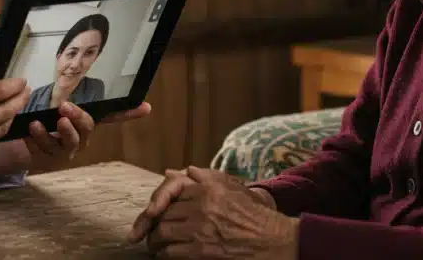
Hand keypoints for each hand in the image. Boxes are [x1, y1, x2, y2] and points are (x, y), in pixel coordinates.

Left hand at [21, 101, 152, 172]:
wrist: (24, 145)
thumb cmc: (45, 123)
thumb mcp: (56, 109)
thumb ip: (66, 98)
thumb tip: (69, 74)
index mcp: (85, 123)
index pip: (112, 117)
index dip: (130, 113)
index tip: (146, 107)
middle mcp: (81, 137)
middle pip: (88, 128)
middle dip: (80, 118)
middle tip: (66, 107)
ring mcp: (67, 149)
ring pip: (71, 141)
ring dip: (64, 130)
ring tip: (53, 120)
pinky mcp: (51, 157)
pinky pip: (47, 147)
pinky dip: (40, 136)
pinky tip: (34, 126)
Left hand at [130, 166, 296, 258]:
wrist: (273, 241)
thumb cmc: (254, 215)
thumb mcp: (233, 187)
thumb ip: (205, 177)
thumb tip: (177, 171)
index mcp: (207, 187)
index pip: (170, 192)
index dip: (158, 204)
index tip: (152, 213)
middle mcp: (201, 205)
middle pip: (163, 213)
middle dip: (154, 225)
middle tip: (149, 233)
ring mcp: (199, 229)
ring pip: (162, 233)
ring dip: (155, 241)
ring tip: (154, 245)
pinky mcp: (200, 251)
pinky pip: (170, 252)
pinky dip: (164, 255)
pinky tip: (165, 255)